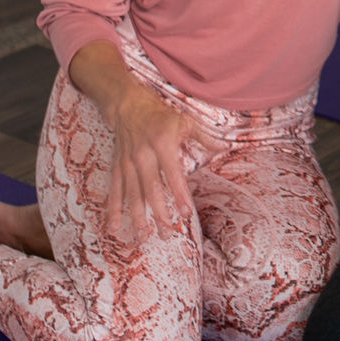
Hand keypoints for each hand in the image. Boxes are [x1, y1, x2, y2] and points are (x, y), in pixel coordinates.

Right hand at [103, 79, 224, 239]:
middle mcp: (143, 155)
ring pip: (132, 193)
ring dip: (137, 216)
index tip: (186, 213)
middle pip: (150, 188)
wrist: (128, 104)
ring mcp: (128, 163)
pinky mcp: (117, 167)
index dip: (179, 193)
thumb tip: (226, 148)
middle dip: (158, 212)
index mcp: (162, 144)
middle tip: (166, 233)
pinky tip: (114, 228)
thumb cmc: (161, 114)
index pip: (172, 173)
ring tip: (143, 236)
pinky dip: (113, 210)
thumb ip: (205, 137)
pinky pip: (115, 191)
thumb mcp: (186, 120)